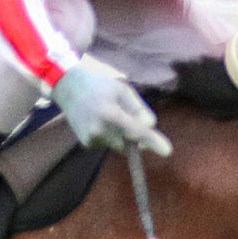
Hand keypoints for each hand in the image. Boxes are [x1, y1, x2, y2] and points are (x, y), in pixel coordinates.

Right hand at [52, 57, 171, 155]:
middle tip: (128, 118)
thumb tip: (150, 126)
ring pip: (119, 145)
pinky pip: (108, 144)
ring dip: (121, 135)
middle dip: (135, 136)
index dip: (152, 141)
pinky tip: (99, 121)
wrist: (69, 88)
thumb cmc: (101, 86)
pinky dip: (110, 136)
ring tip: (108, 114)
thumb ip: (139, 109)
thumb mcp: (123, 90)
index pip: (136, 130)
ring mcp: (91, 138)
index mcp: (110, 113)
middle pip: (130, 143)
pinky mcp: (87, 143)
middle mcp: (100, 129)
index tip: (167, 151)